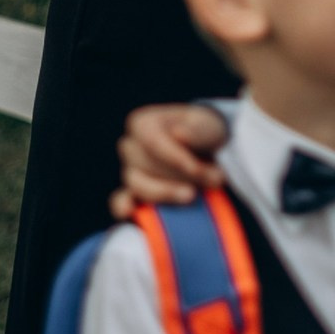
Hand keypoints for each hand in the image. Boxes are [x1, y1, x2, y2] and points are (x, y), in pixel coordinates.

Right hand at [108, 104, 228, 218]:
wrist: (207, 150)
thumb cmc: (205, 133)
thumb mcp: (210, 126)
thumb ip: (198, 130)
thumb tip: (179, 135)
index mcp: (143, 123)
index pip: (153, 142)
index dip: (176, 158)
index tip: (199, 170)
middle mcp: (130, 146)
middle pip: (147, 165)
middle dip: (182, 175)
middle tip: (215, 180)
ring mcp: (129, 171)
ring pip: (138, 185)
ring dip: (168, 192)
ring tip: (196, 194)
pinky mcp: (131, 194)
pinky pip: (120, 201)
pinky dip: (125, 206)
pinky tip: (132, 210)